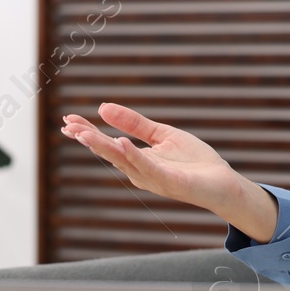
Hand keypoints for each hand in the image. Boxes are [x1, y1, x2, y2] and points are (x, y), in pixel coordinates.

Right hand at [60, 103, 276, 238]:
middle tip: (67, 126)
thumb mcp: (162, 135)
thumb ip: (135, 123)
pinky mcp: (170, 182)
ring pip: (123, 161)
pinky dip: (134, 156)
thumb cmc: (194, 162)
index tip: (68, 120)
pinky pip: (149, 168)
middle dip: (88, 139)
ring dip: (103, 147)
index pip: (108, 144)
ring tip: (84, 133)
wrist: (222, 183)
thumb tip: (103, 107)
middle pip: (109, 153)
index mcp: (137, 160)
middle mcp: (140, 172)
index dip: (88, 132)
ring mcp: (154, 179)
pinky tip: (122, 143)